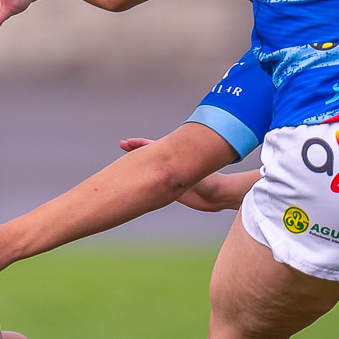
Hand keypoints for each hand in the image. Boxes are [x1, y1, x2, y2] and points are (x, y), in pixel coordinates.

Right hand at [116, 138, 252, 211]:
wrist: (217, 195)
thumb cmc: (209, 180)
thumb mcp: (194, 172)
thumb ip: (182, 168)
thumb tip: (174, 166)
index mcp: (175, 156)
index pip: (152, 146)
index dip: (139, 144)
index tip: (125, 143)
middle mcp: (170, 165)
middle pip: (148, 156)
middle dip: (135, 151)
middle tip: (122, 144)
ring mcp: (169, 176)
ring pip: (149, 170)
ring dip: (137, 168)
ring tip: (123, 166)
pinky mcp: (171, 189)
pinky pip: (154, 185)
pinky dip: (144, 183)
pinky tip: (134, 184)